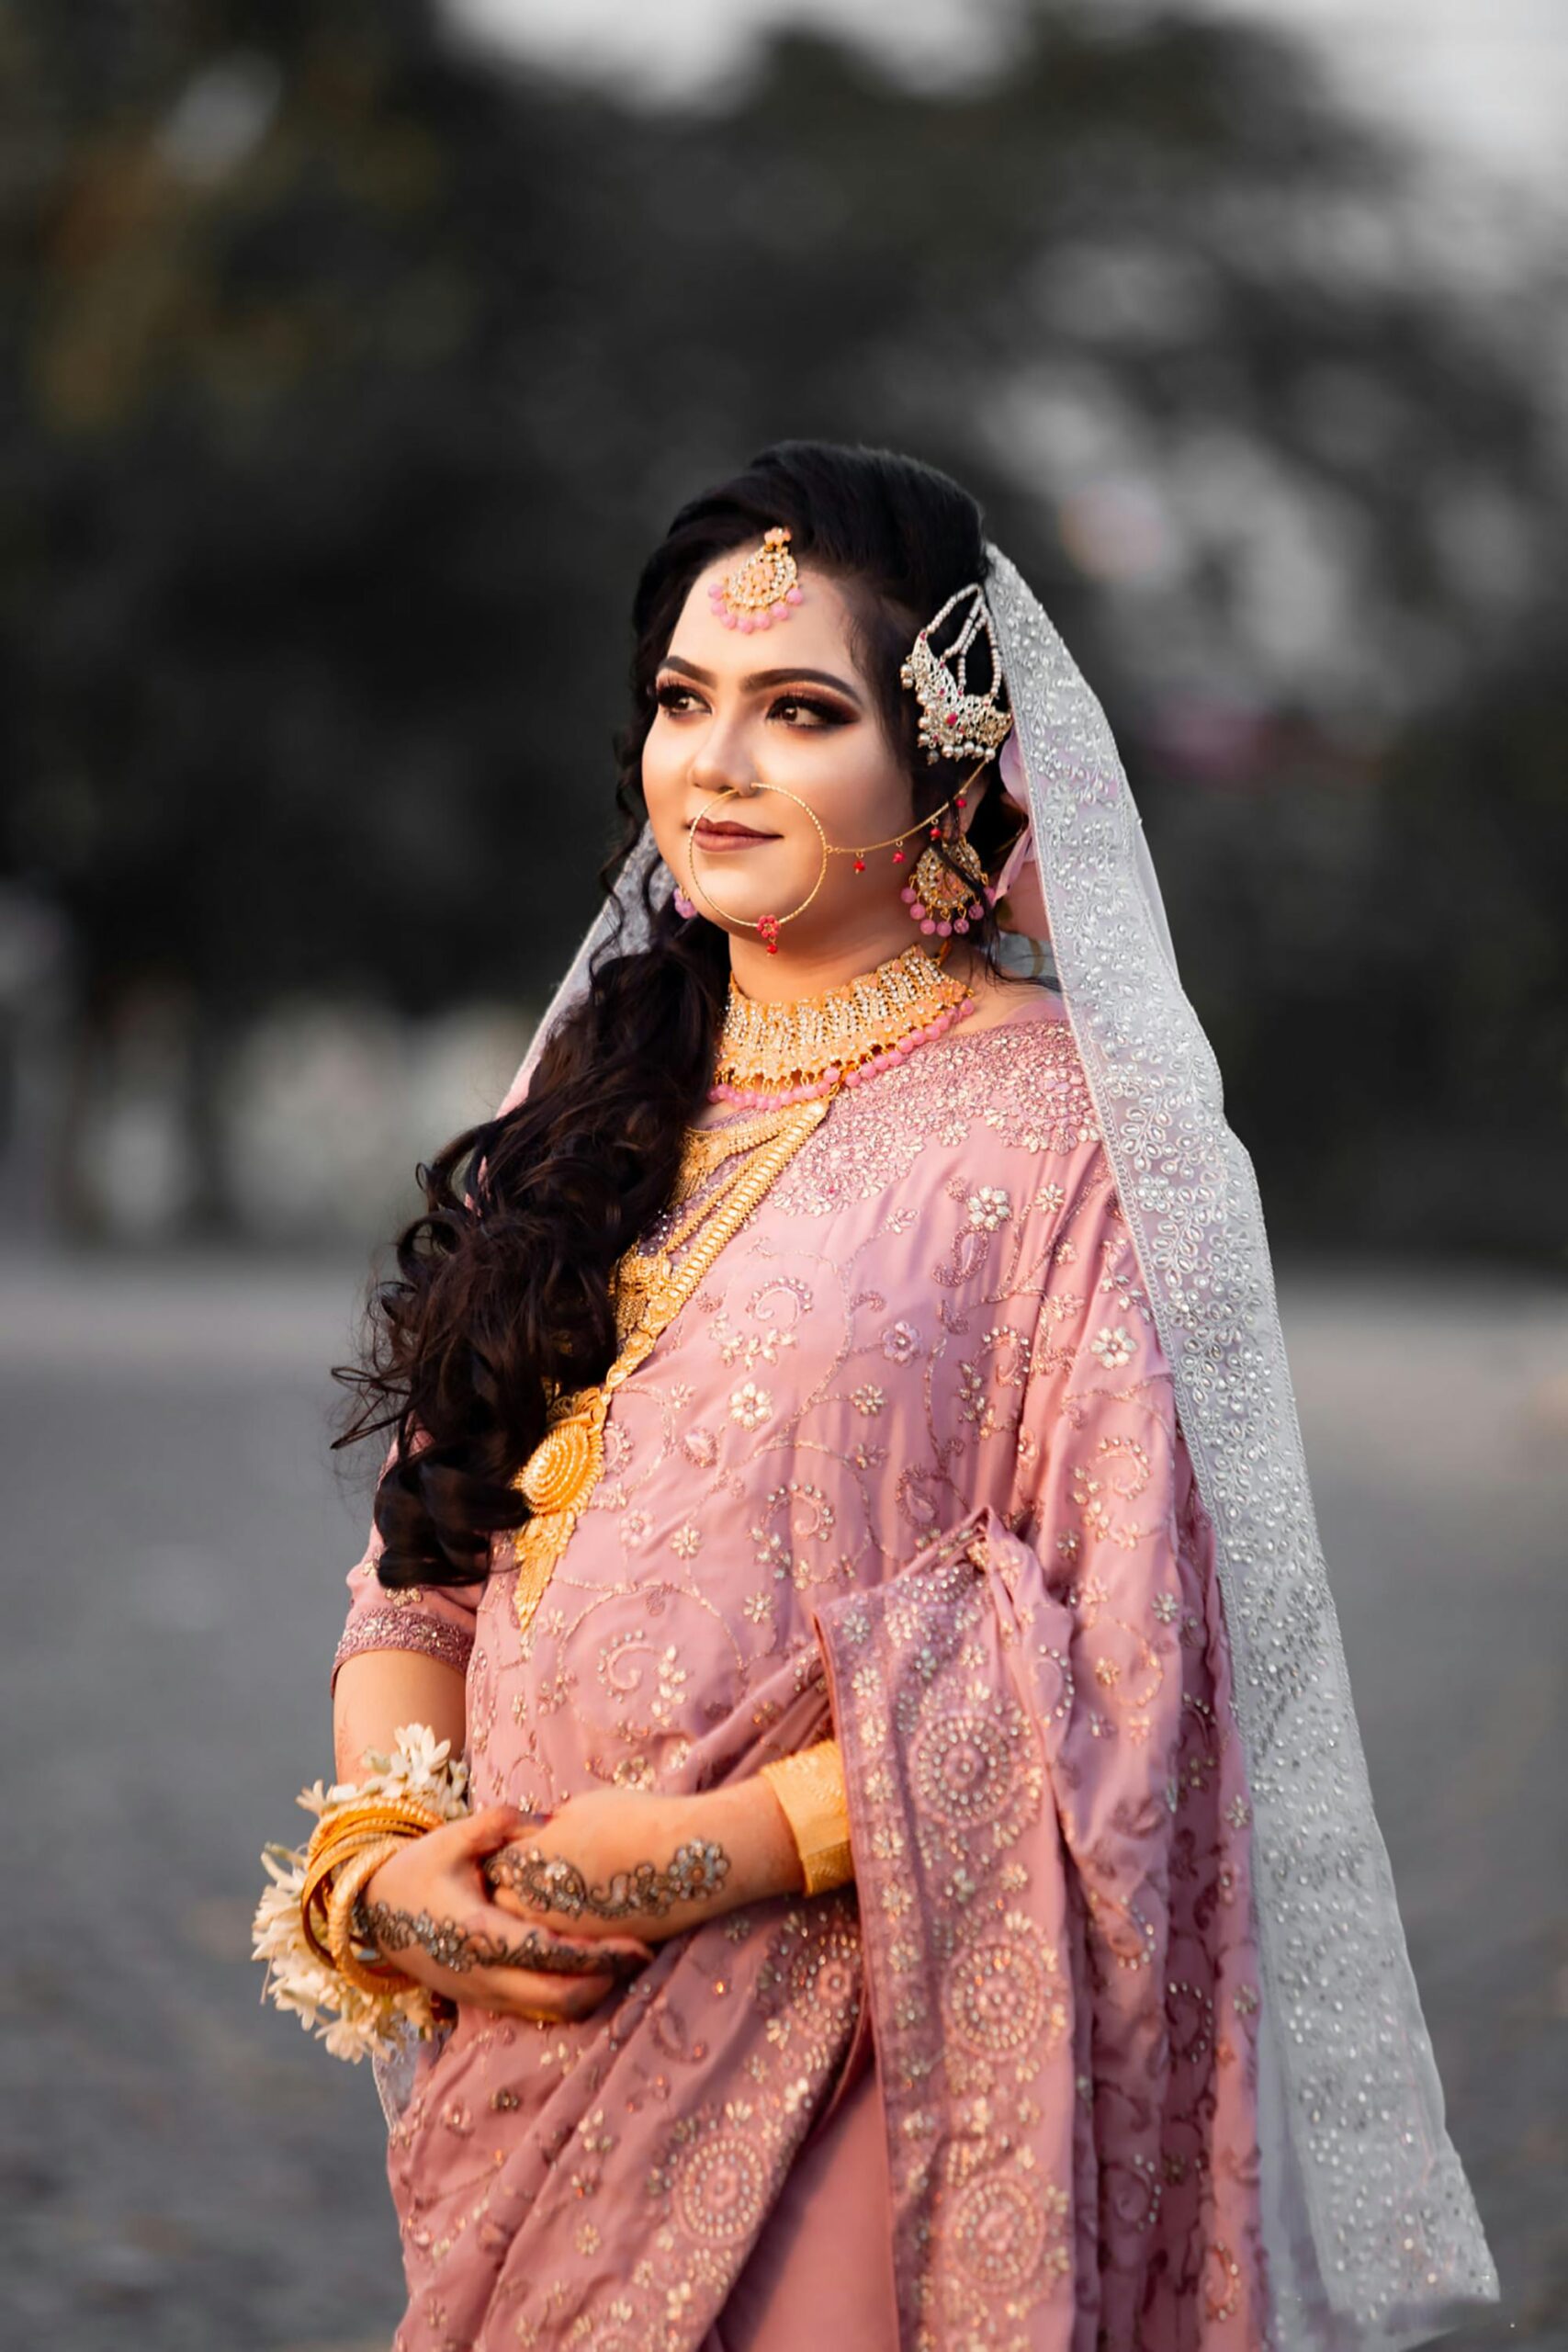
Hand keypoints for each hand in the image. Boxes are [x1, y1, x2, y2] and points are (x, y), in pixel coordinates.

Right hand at [356, 1804, 654, 2022]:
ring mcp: (481, 1993)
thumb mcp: (453, 1837)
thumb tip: (545, 1822)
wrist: (371, 1913)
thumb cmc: (418, 1868)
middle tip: (642, 1955)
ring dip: (589, 1992)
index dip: (595, 1955)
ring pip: (548, 2011)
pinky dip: (567, 1996)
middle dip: (604, 1981)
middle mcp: (482, 1974)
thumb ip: (500, 1824)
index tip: (636, 1945)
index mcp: (477, 1933)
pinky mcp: (482, 2000)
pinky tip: (593, 1971)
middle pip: (557, 1997)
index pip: (547, 1954)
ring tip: (626, 1963)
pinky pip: (534, 2009)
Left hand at [483, 1779, 802, 1944]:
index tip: (520, 1844)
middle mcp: (538, 1906)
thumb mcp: (580, 1809)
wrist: (684, 1857)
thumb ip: (547, 1830)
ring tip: (558, 1892)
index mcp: (529, 1864)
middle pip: (505, 1903)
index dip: (507, 1853)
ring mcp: (564, 1934)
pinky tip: (583, 1910)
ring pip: (532, 1931)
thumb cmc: (635, 1819)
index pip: (496, 1865)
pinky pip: (563, 1944)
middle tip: (534, 1871)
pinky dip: (565, 1931)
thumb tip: (536, 1839)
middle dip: (513, 1888)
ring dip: (536, 1914)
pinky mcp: (592, 1950)